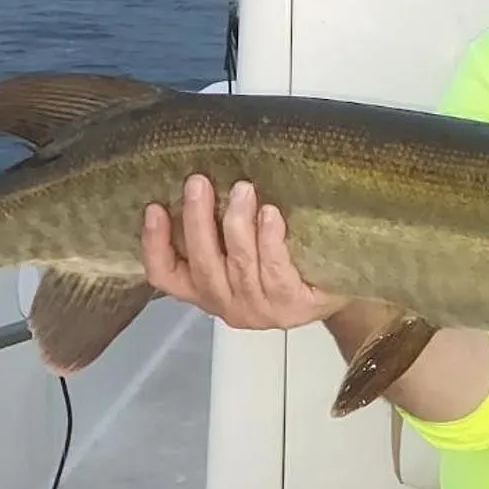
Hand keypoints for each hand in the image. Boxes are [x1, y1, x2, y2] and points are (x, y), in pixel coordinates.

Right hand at [141, 175, 343, 330]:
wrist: (334, 291)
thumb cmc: (283, 264)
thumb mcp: (242, 250)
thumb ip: (218, 231)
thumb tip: (202, 179)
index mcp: (206, 290)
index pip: (166, 276)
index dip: (154, 245)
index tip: (154, 208)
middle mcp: (227, 304)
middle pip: (203, 264)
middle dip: (197, 221)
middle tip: (199, 183)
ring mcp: (259, 309)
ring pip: (239, 264)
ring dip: (237, 224)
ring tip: (242, 190)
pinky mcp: (291, 305)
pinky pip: (275, 269)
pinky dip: (270, 239)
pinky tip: (270, 215)